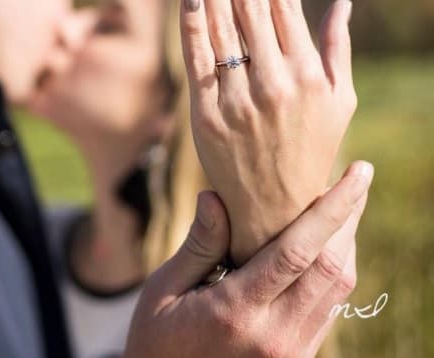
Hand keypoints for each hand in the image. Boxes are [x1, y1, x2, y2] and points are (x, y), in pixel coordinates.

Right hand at [124, 160, 372, 357]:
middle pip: (331, 268)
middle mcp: (274, 336)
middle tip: (358, 177)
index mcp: (236, 312)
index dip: (331, 210)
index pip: (296, 253)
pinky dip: (336, 269)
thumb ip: (198, 245)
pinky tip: (327, 245)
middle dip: (350, 217)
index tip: (355, 174)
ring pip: (338, 290)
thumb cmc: (156, 337)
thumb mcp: (164, 289)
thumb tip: (215, 194)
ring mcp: (291, 352)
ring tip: (346, 205)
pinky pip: (330, 308)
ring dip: (347, 242)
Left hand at [179, 0, 357, 263]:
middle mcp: (275, 82)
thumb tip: (340, 4)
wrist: (276, 206)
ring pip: (223, 29)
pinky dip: (192, 27)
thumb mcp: (339, 102)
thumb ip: (338, 51)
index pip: (286, 6)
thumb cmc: (312, 148)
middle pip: (252, 9)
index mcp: (309, 74)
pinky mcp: (206, 115)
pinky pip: (197, 61)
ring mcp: (239, 99)